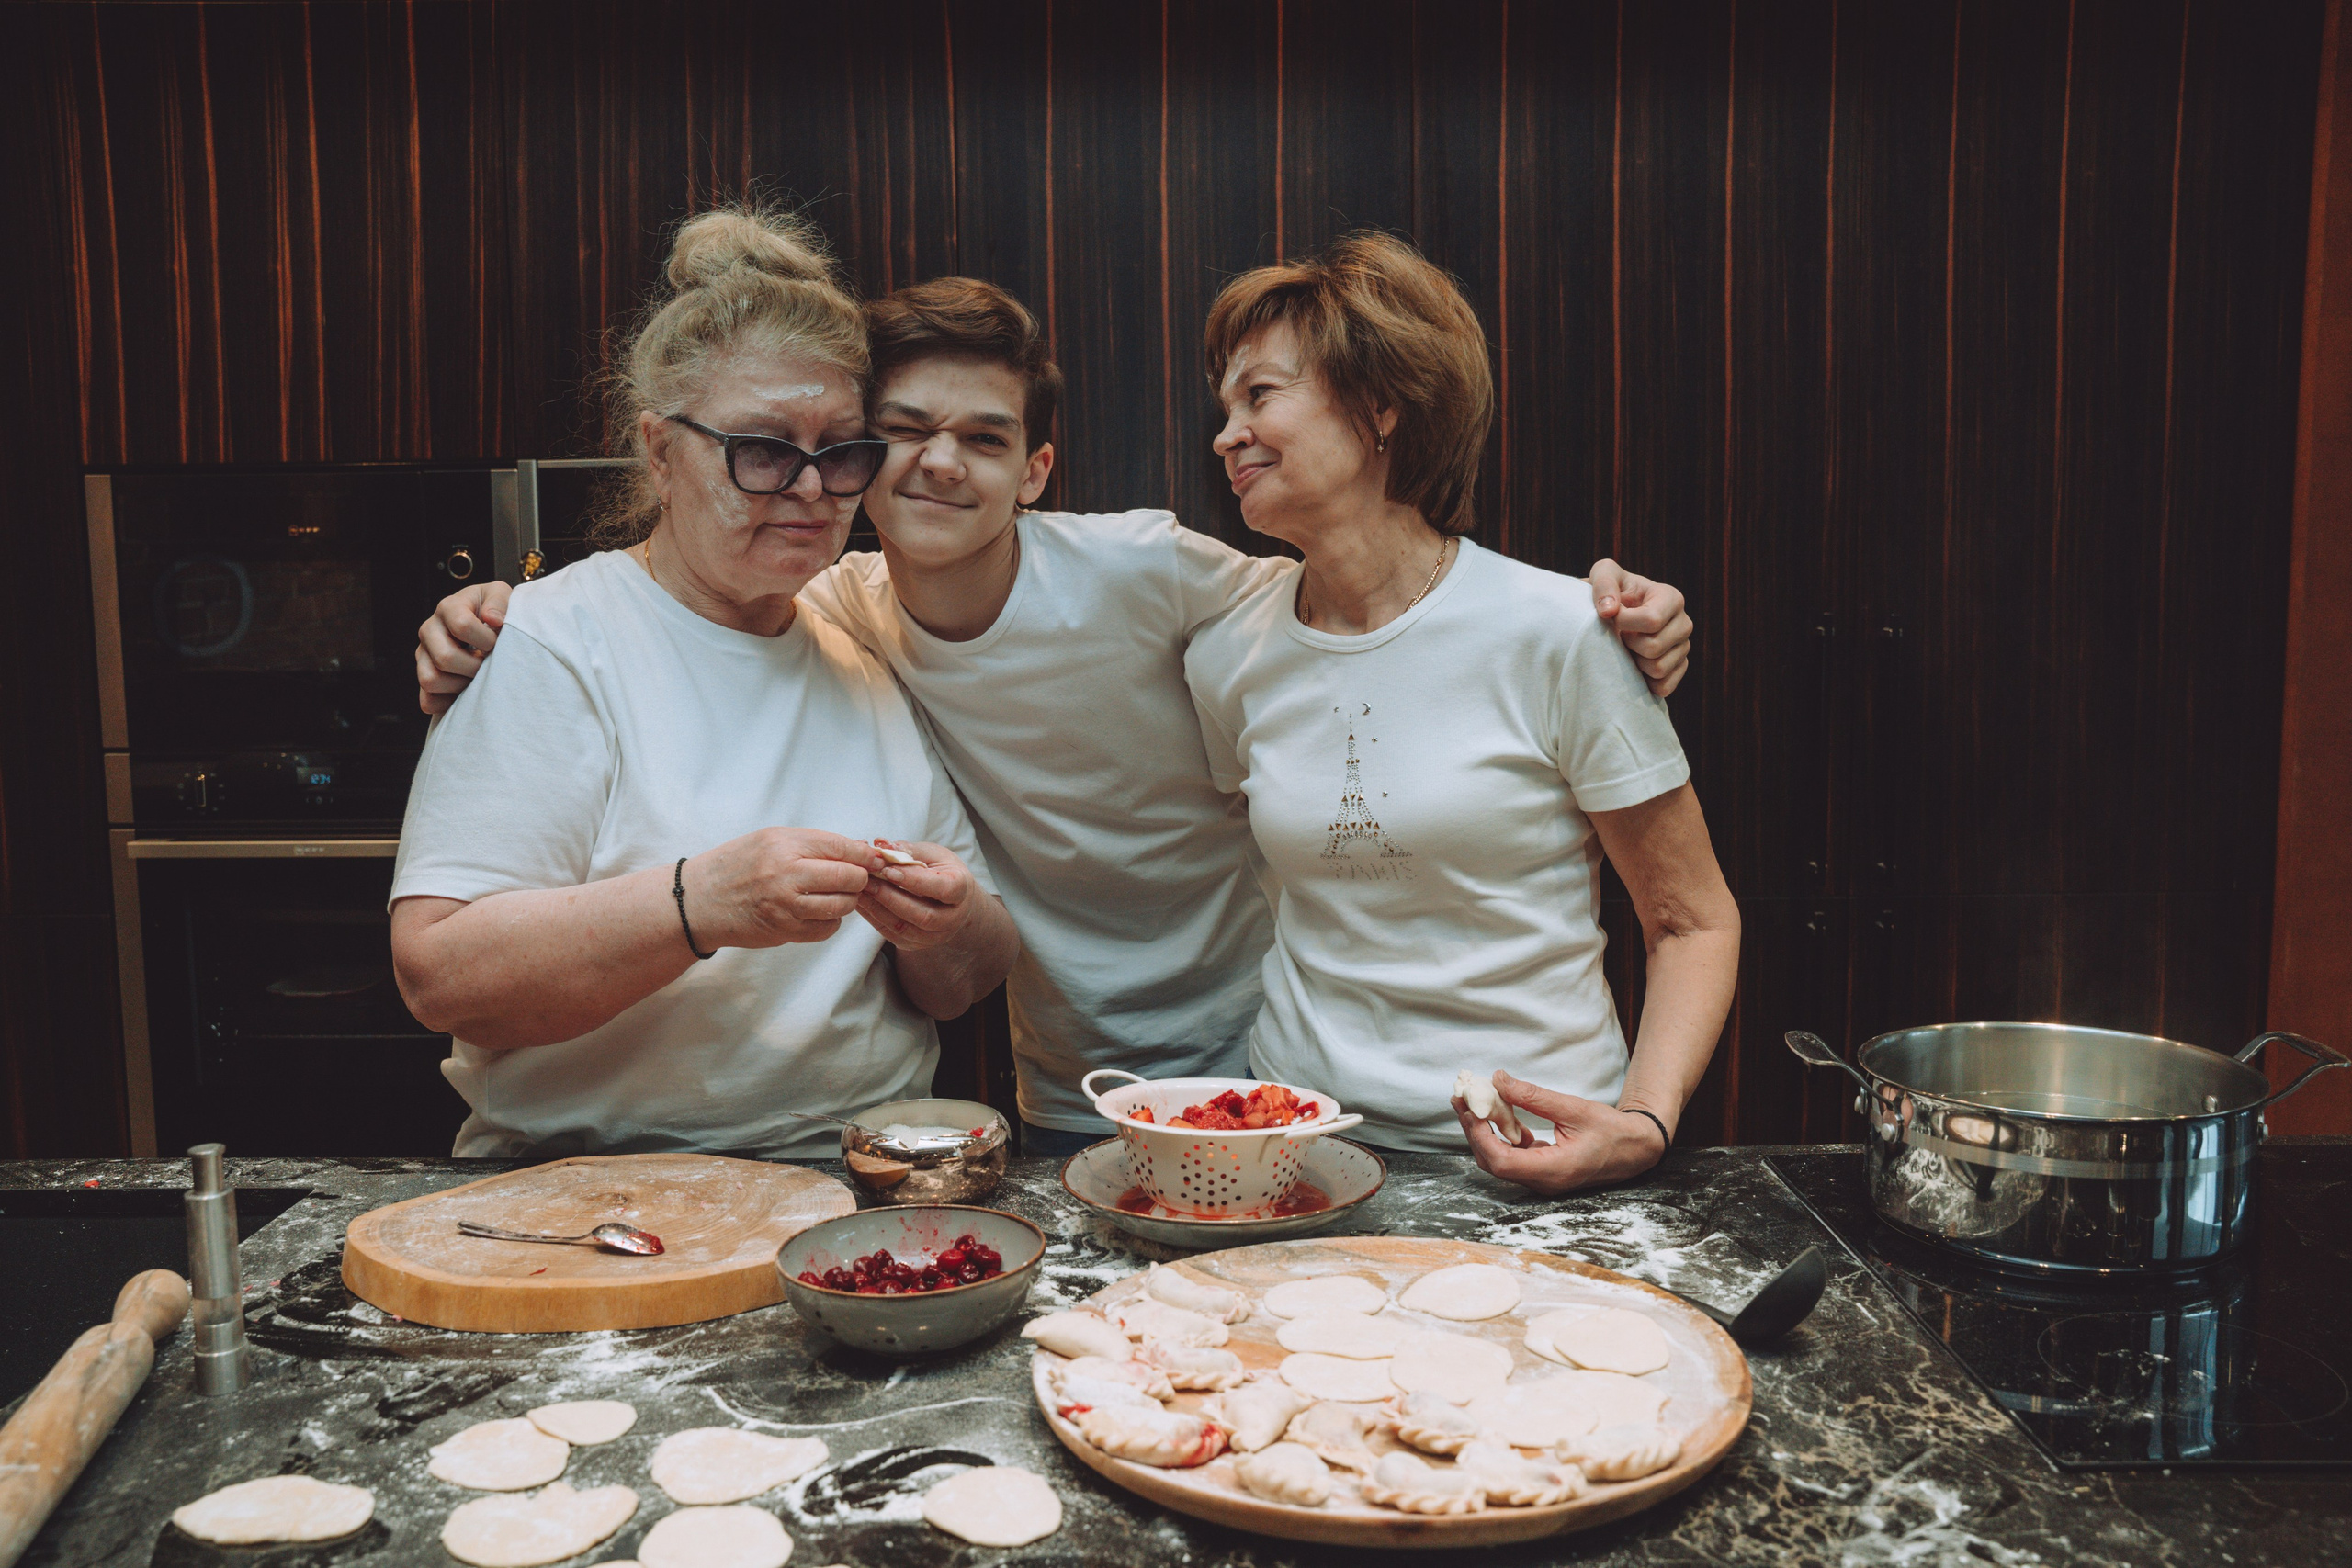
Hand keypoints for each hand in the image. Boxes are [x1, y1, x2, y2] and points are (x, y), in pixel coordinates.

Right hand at [416, 581, 513, 714]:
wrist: (483, 622)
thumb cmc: (493, 609)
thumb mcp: (500, 595)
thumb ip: (499, 602)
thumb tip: (493, 620)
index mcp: (448, 608)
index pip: (462, 625)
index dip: (486, 639)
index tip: (497, 642)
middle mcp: (429, 630)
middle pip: (445, 657)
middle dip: (475, 667)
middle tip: (489, 665)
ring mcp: (423, 655)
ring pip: (430, 680)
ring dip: (461, 685)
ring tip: (478, 677)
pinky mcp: (424, 676)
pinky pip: (427, 700)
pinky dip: (448, 703)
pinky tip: (466, 693)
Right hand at [682, 828, 878, 948]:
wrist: (698, 901)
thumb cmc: (736, 865)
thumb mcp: (769, 840)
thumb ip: (812, 844)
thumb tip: (859, 851)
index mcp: (784, 844)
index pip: (842, 847)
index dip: (866, 855)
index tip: (877, 860)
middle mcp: (786, 874)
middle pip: (849, 878)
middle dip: (859, 879)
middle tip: (853, 879)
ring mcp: (786, 906)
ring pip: (842, 905)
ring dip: (845, 901)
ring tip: (832, 894)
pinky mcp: (785, 931)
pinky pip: (826, 928)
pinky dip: (829, 921)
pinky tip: (815, 912)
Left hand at [853, 840, 981, 950]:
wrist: (949, 900)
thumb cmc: (941, 871)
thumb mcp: (932, 854)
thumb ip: (908, 850)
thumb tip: (881, 845)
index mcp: (962, 890)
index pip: (942, 889)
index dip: (915, 881)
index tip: (889, 869)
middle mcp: (952, 918)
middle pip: (922, 915)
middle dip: (891, 897)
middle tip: (867, 880)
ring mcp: (934, 936)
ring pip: (904, 928)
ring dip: (878, 909)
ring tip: (860, 890)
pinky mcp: (915, 944)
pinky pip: (890, 934)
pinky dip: (873, 917)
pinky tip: (861, 901)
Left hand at [1452, 1071, 1670, 1196]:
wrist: (1636, 1149)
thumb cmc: (1611, 1131)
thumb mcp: (1573, 1108)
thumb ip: (1534, 1096)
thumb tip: (1498, 1079)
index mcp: (1552, 1171)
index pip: (1500, 1161)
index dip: (1478, 1135)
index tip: (1469, 1107)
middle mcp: (1543, 1180)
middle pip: (1493, 1162)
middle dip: (1473, 1130)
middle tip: (1461, 1099)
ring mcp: (1542, 1178)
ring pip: (1500, 1159)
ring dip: (1483, 1131)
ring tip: (1472, 1103)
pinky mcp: (1543, 1169)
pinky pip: (1513, 1155)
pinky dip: (1501, 1134)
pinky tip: (1499, 1113)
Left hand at [1587, 560, 1692, 696]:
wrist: (1613, 614)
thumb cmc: (1610, 591)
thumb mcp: (1603, 574)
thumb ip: (1603, 584)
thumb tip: (1609, 611)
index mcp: (1671, 598)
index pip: (1652, 620)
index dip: (1624, 623)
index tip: (1610, 616)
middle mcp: (1684, 623)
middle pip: (1654, 647)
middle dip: (1628, 644)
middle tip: (1619, 635)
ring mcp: (1683, 648)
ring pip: (1658, 669)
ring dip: (1633, 663)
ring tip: (1625, 648)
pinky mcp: (1678, 669)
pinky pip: (1664, 687)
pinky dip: (1644, 682)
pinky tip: (1633, 666)